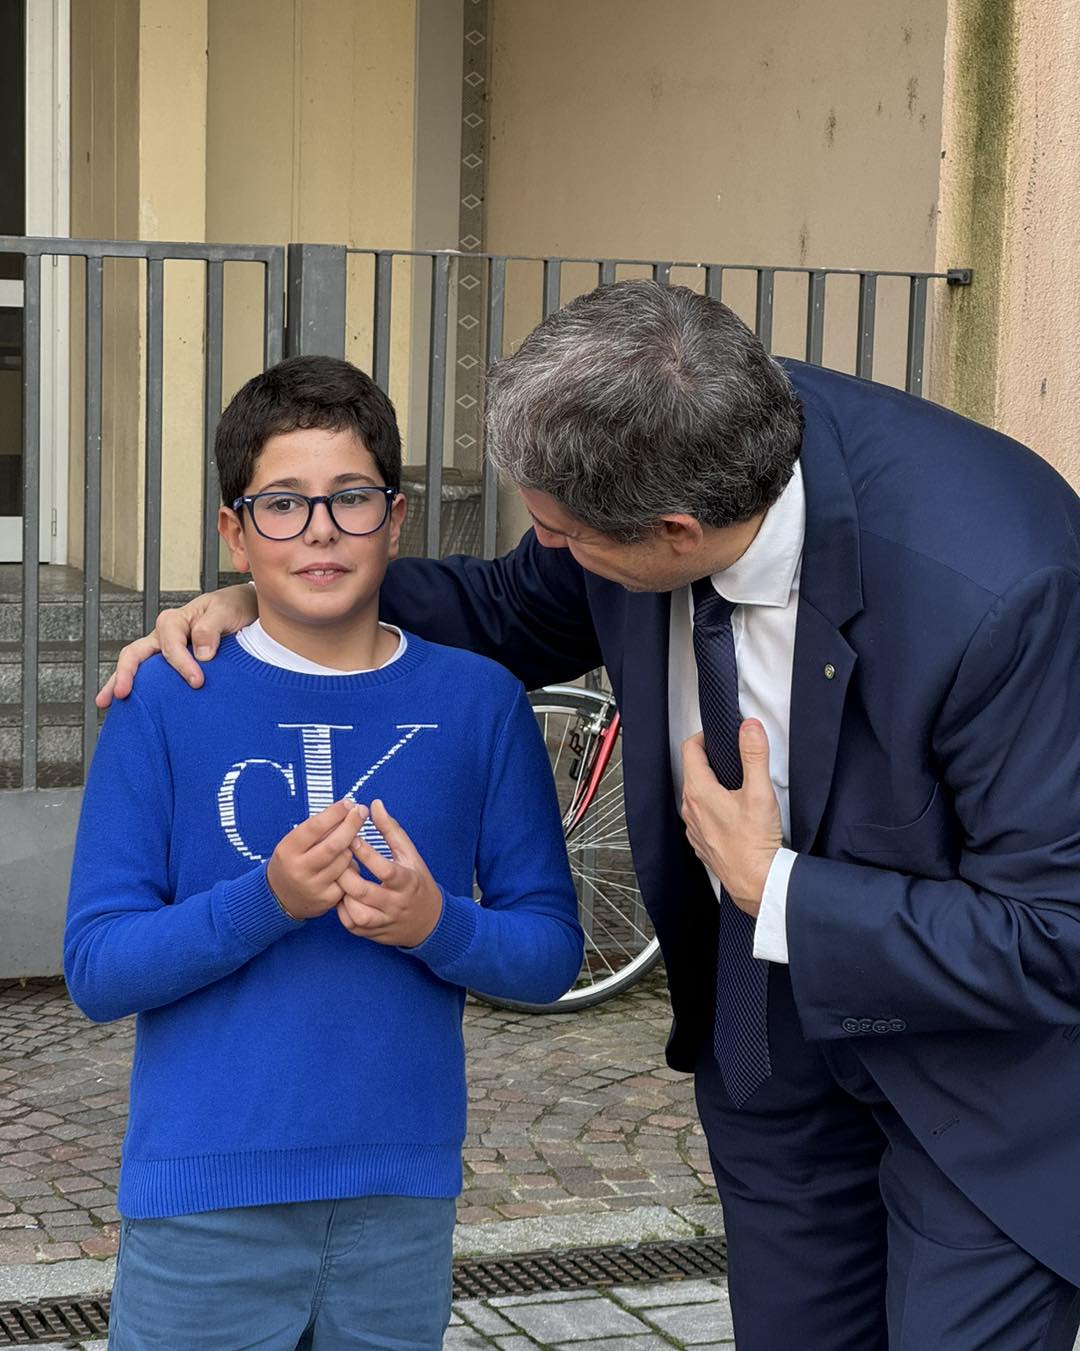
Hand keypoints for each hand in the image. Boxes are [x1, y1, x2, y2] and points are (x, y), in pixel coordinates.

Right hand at [95, 584, 258, 706]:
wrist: (246, 611)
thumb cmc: (234, 609)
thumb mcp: (225, 612)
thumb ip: (211, 628)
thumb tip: (202, 655)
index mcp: (176, 621)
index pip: (170, 646)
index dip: (181, 665)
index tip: (197, 681)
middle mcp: (164, 635)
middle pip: (135, 653)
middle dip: (125, 674)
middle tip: (121, 694)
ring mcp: (163, 649)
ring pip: (135, 664)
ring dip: (119, 682)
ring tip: (106, 703)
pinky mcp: (170, 664)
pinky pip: (149, 674)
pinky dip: (137, 688)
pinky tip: (130, 706)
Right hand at [267, 800, 367, 920]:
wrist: (281, 898)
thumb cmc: (293, 860)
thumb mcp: (295, 842)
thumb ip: (317, 829)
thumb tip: (349, 810)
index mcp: (288, 850)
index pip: (314, 827)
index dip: (334, 813)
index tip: (349, 803)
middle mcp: (300, 869)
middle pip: (334, 844)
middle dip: (351, 825)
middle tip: (361, 811)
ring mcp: (314, 886)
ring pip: (345, 859)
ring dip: (351, 847)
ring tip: (345, 843)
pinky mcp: (328, 899)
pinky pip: (349, 877)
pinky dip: (351, 867)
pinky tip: (345, 865)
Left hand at [336, 800, 442, 946]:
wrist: (430, 921)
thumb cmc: (417, 882)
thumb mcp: (410, 854)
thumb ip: (391, 830)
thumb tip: (375, 804)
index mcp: (407, 881)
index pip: (385, 869)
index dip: (366, 854)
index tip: (352, 838)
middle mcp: (396, 903)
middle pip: (365, 892)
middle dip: (346, 875)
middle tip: (338, 861)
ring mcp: (385, 921)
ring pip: (357, 914)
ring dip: (344, 897)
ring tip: (341, 881)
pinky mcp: (374, 933)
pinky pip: (352, 925)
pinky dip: (343, 912)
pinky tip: (343, 897)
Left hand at [680, 719, 783, 916]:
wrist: (757, 881)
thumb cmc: (756, 841)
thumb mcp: (760, 792)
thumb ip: (754, 755)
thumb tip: (749, 727)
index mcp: (699, 791)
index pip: (690, 751)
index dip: (703, 738)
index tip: (717, 736)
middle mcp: (690, 809)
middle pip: (692, 772)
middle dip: (708, 760)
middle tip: (728, 755)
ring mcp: (694, 828)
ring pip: (695, 795)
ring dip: (708, 784)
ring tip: (731, 783)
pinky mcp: (702, 843)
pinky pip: (700, 817)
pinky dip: (710, 807)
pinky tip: (729, 812)